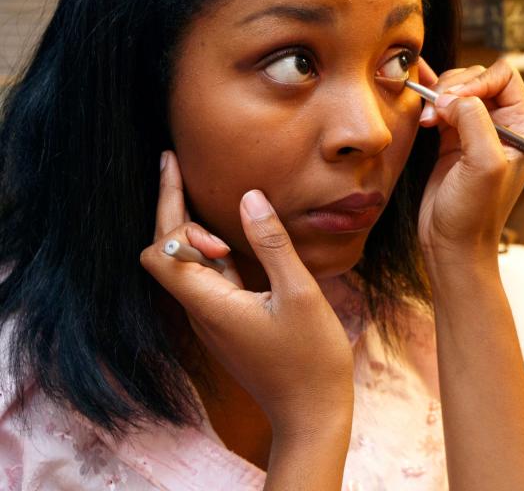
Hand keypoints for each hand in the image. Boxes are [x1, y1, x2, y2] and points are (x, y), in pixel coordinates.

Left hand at [140, 151, 353, 437]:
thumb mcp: (299, 294)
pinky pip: (211, 278)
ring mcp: (215, 318)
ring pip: (188, 264)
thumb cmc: (310, 359)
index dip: (175, 221)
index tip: (208, 208)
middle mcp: (203, 311)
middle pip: (166, 253)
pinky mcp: (231, 322)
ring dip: (190, 226)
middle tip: (172, 160)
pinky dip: (213, 249)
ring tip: (194, 184)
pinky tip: (231, 234)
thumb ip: (273, 244)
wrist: (311, 414)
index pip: (161, 253)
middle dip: (169, 205)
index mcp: (210, 304)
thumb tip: (250, 196)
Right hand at [416, 58, 523, 271]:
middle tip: (437, 112)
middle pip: (479, 78)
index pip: (504, 77)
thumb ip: (474, 121)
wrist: (453, 244)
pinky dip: (430, 103)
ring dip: (439, 97)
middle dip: (453, 89)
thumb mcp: (484, 165)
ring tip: (428, 120)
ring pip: (458, 89)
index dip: (476, 81)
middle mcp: (504, 125)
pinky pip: (443, 106)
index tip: (455, 100)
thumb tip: (453, 96)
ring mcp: (477, 131)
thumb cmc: (475, 215)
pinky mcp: (453, 139)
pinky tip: (421, 108)